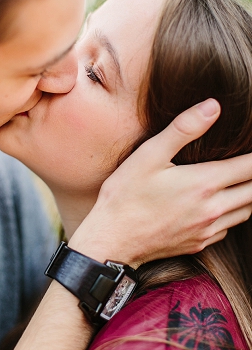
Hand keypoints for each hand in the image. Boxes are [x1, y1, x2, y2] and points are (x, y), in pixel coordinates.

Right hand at [71, 99, 251, 266]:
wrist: (111, 239)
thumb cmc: (125, 196)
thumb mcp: (148, 155)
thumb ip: (182, 129)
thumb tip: (213, 106)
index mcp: (204, 183)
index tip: (251, 145)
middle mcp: (213, 208)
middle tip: (246, 163)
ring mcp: (208, 229)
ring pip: (247, 211)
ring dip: (248, 194)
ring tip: (239, 180)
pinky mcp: (200, 243)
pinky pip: (228, 228)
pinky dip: (231, 214)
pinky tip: (216, 205)